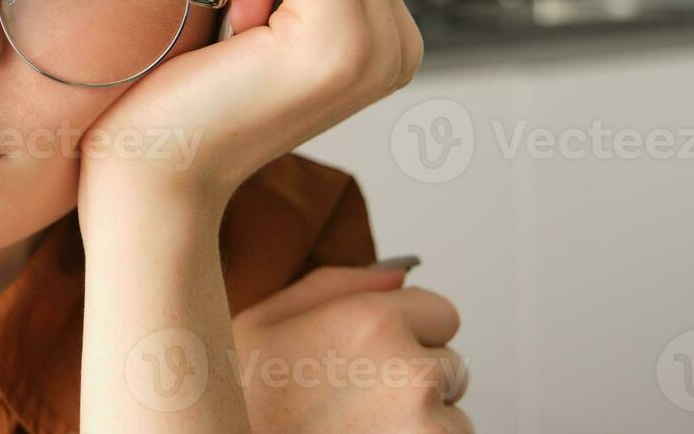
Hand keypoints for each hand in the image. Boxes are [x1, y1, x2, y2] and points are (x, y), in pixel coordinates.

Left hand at [78, 0, 422, 208]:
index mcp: (390, 43)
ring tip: (247, 38)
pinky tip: (243, 37)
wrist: (159, 166)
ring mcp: (378, 50)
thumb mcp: (273, 18)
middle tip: (247, 33)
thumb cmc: (192, 93)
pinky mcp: (341, 44)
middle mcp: (399, 50)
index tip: (255, 28)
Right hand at [232, 263, 471, 432]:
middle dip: (415, 380)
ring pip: (453, 417)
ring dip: (421, 424)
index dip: (405, 332)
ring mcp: (430, 428)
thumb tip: (397, 275)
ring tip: (358, 432)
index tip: (371, 357)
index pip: (440, 311)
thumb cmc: (241, 406)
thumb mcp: (261, 324)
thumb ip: (334, 286)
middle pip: (451, 364)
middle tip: (357, 404)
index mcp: (372, 322)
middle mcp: (412, 372)